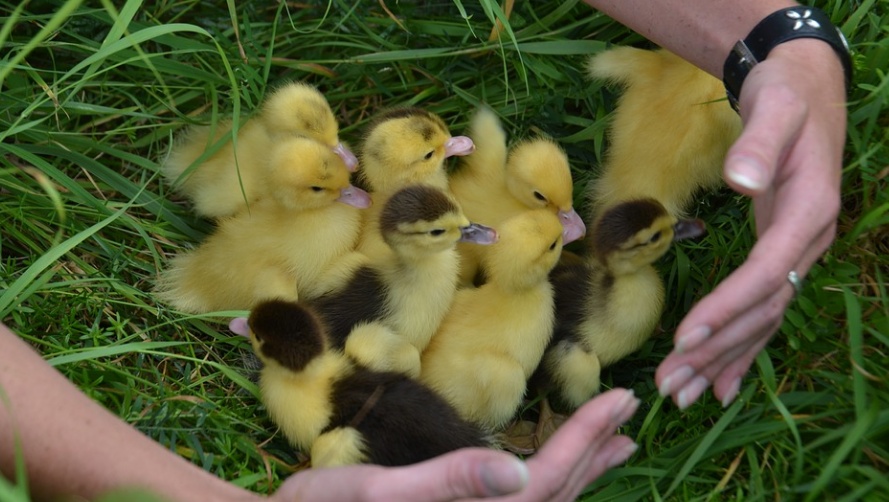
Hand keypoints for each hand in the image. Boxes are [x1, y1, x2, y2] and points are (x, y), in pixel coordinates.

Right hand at [269, 388, 638, 501]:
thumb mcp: (379, 492)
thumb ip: (451, 483)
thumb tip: (521, 475)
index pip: (548, 480)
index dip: (588, 437)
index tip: (622, 400)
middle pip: (557, 494)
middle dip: (596, 448)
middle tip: (630, 410)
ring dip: (580, 469)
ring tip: (614, 443)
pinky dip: (549, 482)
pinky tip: (550, 470)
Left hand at [656, 38, 846, 408]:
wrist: (804, 88)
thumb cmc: (785, 95)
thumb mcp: (775, 106)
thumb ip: (761, 141)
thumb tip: (742, 180)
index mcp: (809, 210)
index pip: (767, 272)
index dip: (728, 307)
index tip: (684, 338)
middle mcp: (809, 240)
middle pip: (762, 308)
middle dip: (716, 348)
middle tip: (671, 384)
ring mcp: (799, 251)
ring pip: (763, 317)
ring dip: (723, 358)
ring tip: (683, 394)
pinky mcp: (783, 253)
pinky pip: (765, 309)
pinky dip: (743, 347)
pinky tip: (721, 382)